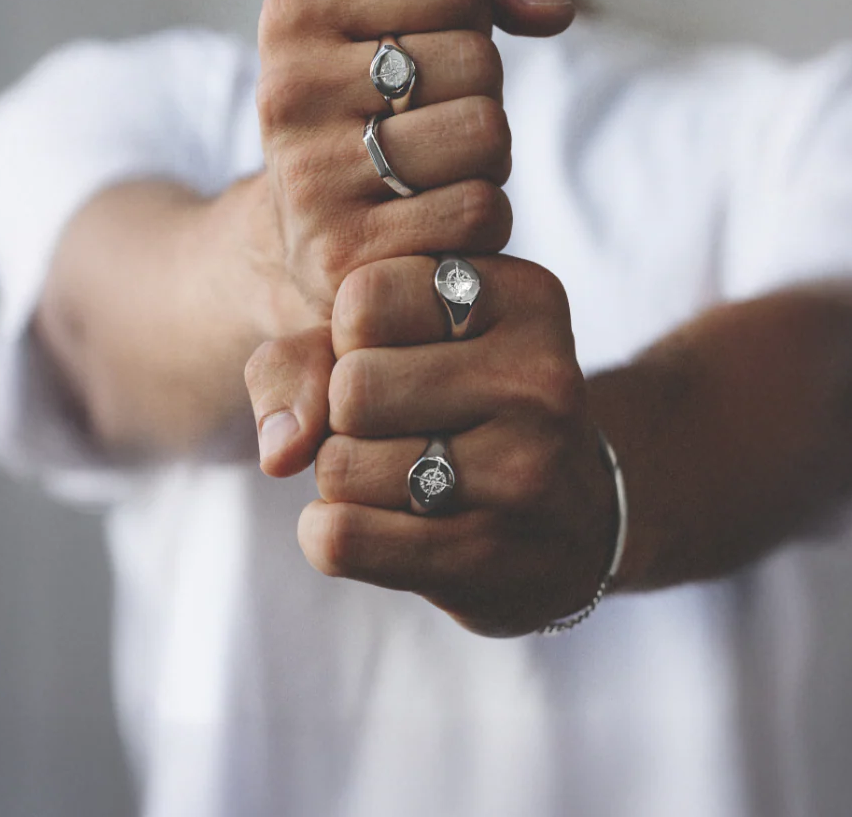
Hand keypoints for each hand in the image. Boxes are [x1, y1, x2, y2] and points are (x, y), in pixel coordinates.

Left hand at [246, 255, 617, 636]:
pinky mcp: (490, 553)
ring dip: (342, 476)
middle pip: (350, 386)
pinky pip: (341, 538)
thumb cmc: (467, 408)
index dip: (347, 334)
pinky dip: (327, 533)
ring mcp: (524, 470)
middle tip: (389, 423)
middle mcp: (539, 377)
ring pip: (339, 466)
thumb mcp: (410, 342)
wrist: (570, 522)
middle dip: (341, 411)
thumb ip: (313, 353)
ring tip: (399, 472)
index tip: (388, 351)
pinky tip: (375, 523)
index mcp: (523, 298)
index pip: (365, 297)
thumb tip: (281, 448)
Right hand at [256, 0, 574, 314]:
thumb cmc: (371, 111)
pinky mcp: (345, 253)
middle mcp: (288, 92)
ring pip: (486, 135)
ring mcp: (310, 178)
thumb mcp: (405, 17)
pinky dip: (483, 222)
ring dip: (488, 162)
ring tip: (433, 175)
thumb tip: (554, 11)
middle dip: (480, 98)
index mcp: (294, 13)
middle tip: (430, 130)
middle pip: (478, 62)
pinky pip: (479, 211)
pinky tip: (435, 225)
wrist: (303, 236)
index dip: (472, 22)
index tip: (425, 59)